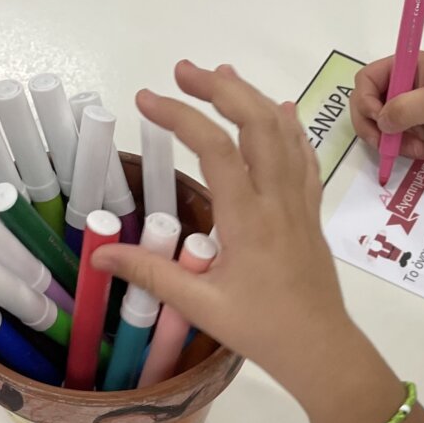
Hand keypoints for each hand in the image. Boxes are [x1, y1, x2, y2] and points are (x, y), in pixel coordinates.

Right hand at [94, 61, 369, 407]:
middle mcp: (277, 200)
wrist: (321, 350)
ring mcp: (299, 203)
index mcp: (248, 219)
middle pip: (256, 123)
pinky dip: (289, 127)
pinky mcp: (311, 213)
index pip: (215, 148)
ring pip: (283, 133)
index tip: (145, 100)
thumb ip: (151, 276)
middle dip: (219, 89)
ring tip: (220, 76)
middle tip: (181, 72)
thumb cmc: (263, 331)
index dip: (180, 116)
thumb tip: (101, 256)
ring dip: (252, 98)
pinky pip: (304, 158)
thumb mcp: (202, 307)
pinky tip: (280, 110)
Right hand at [350, 52, 423, 161]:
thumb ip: (404, 109)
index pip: (366, 81)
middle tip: (386, 145)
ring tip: (420, 149)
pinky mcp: (418, 131)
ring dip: (396, 145)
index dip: (365, 101)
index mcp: (402, 68)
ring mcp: (408, 111)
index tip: (380, 118)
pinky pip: (401, 145)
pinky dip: (410, 152)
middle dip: (375, 130)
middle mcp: (400, 88)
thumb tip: (381, 123)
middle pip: (368, 109)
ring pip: (383, 132)